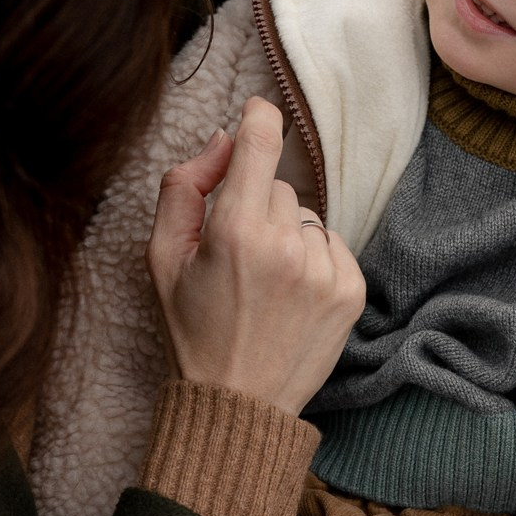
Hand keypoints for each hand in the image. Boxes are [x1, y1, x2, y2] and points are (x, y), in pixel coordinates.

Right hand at [145, 98, 365, 415]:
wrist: (239, 404)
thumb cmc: (194, 330)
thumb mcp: (163, 259)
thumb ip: (184, 187)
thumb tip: (225, 138)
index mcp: (235, 232)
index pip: (260, 143)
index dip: (259, 118)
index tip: (258, 111)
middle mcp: (286, 246)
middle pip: (277, 185)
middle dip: (256, 206)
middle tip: (237, 255)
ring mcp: (324, 270)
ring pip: (306, 216)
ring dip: (287, 236)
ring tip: (265, 284)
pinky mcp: (352, 292)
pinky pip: (332, 244)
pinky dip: (313, 260)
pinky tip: (290, 294)